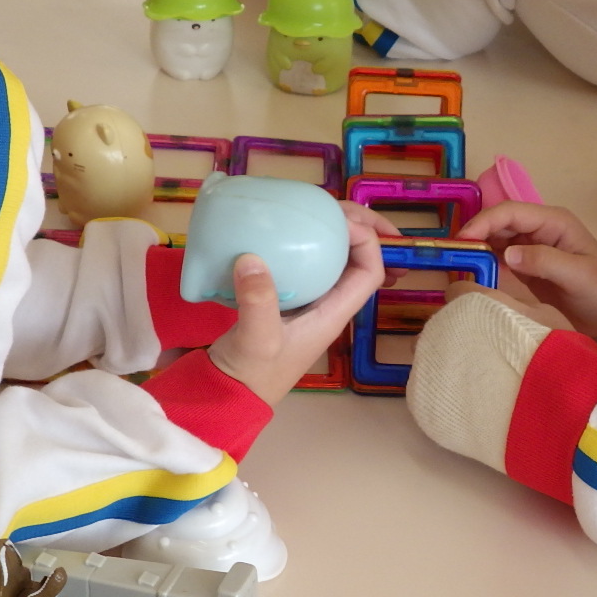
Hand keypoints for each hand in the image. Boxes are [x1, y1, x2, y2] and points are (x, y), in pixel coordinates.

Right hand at [209, 202, 389, 405]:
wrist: (226, 393)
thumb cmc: (251, 374)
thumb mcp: (256, 340)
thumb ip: (256, 302)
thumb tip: (252, 258)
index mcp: (333, 313)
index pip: (369, 272)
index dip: (368, 242)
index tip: (342, 220)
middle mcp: (325, 303)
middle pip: (355, 259)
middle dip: (354, 227)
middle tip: (332, 203)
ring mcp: (304, 300)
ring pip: (328, 258)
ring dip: (326, 231)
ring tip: (309, 206)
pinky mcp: (281, 296)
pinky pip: (300, 262)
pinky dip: (297, 241)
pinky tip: (279, 227)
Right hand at [457, 201, 596, 337]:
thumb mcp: (579, 275)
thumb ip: (546, 262)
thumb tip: (507, 254)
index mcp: (553, 222)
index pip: (510, 212)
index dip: (484, 222)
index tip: (462, 240)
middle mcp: (538, 231)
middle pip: (497, 224)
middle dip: (473, 235)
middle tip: (451, 256)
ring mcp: (530, 249)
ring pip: (493, 241)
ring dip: (474, 250)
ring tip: (454, 266)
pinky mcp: (525, 268)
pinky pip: (497, 261)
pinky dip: (482, 265)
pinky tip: (469, 276)